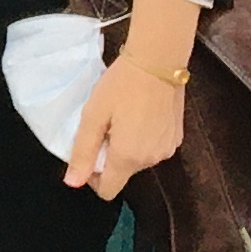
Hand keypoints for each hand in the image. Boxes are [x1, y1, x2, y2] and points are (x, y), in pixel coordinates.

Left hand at [65, 0, 200, 196]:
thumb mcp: (93, 116)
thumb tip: (73, 183)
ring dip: (127, 147)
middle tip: (104, 125)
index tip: (89, 152)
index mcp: (128, 158)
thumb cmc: (121, 86)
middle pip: (123, 173)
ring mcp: (167, 149)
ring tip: (123, 117)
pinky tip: (141, 114)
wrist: (158, 61)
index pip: (108, 190)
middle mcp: (151, 160)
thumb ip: (82, 152)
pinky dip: (144, 138)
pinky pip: (153, 147)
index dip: (92, 178)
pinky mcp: (177, 137)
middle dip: (109, 156)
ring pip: (138, 160)